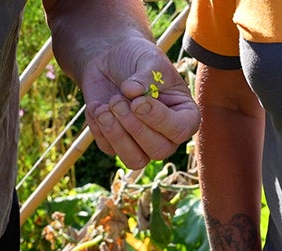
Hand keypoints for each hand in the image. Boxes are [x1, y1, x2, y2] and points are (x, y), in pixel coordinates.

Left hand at [81, 37, 198, 168]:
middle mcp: (167, 136)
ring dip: (117, 135)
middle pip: (158, 150)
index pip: (181, 130)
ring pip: (135, 160)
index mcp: (185, 115)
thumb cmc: (137, 59)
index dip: (159, 119)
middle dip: (134, 126)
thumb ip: (146, 75)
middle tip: (117, 101)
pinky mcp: (117, 145)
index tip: (138, 101)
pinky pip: (109, 149)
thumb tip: (132, 91)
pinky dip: (99, 128)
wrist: (110, 60)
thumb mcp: (148, 59)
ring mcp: (142, 145)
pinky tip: (97, 106)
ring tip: (105, 108)